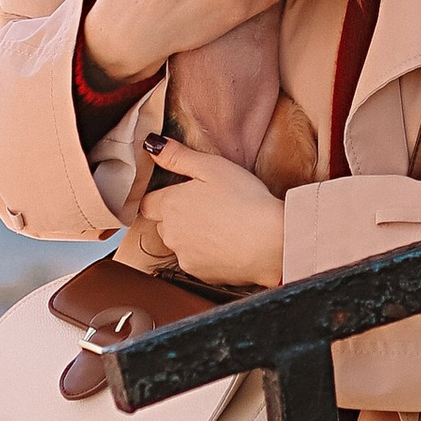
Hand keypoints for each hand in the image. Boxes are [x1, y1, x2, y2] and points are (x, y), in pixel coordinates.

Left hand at [134, 140, 286, 290]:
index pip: (147, 202)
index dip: (164, 196)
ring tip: (222, 225)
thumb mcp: (212, 166)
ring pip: (180, 243)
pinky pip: (196, 261)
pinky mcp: (200, 274)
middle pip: (163, 223)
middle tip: (209, 206)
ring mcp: (184, 256)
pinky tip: (228, 243)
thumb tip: (151, 146)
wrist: (272, 243)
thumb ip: (177, 156)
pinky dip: (207, 254)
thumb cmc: (245, 200)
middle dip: (178, 216)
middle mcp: (170, 233)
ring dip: (192, 236)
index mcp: (170, 205)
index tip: (184, 193)